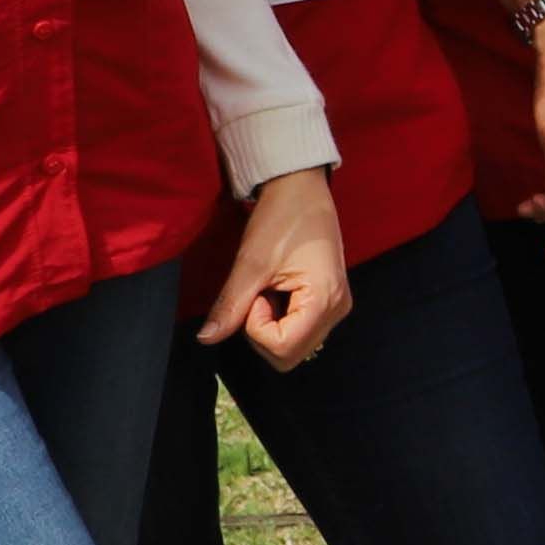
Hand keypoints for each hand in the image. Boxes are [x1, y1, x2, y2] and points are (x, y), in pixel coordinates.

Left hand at [201, 169, 355, 368]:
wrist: (301, 189)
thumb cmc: (281, 219)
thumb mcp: (251, 263)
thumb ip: (230, 305)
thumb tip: (206, 339)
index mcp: (325, 300)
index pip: (282, 347)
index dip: (256, 327)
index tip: (257, 294)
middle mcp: (337, 310)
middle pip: (289, 355)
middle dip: (263, 332)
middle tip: (259, 294)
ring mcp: (336, 306)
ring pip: (294, 346)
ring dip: (272, 326)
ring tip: (270, 289)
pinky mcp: (329, 301)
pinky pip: (300, 329)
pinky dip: (281, 318)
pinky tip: (279, 290)